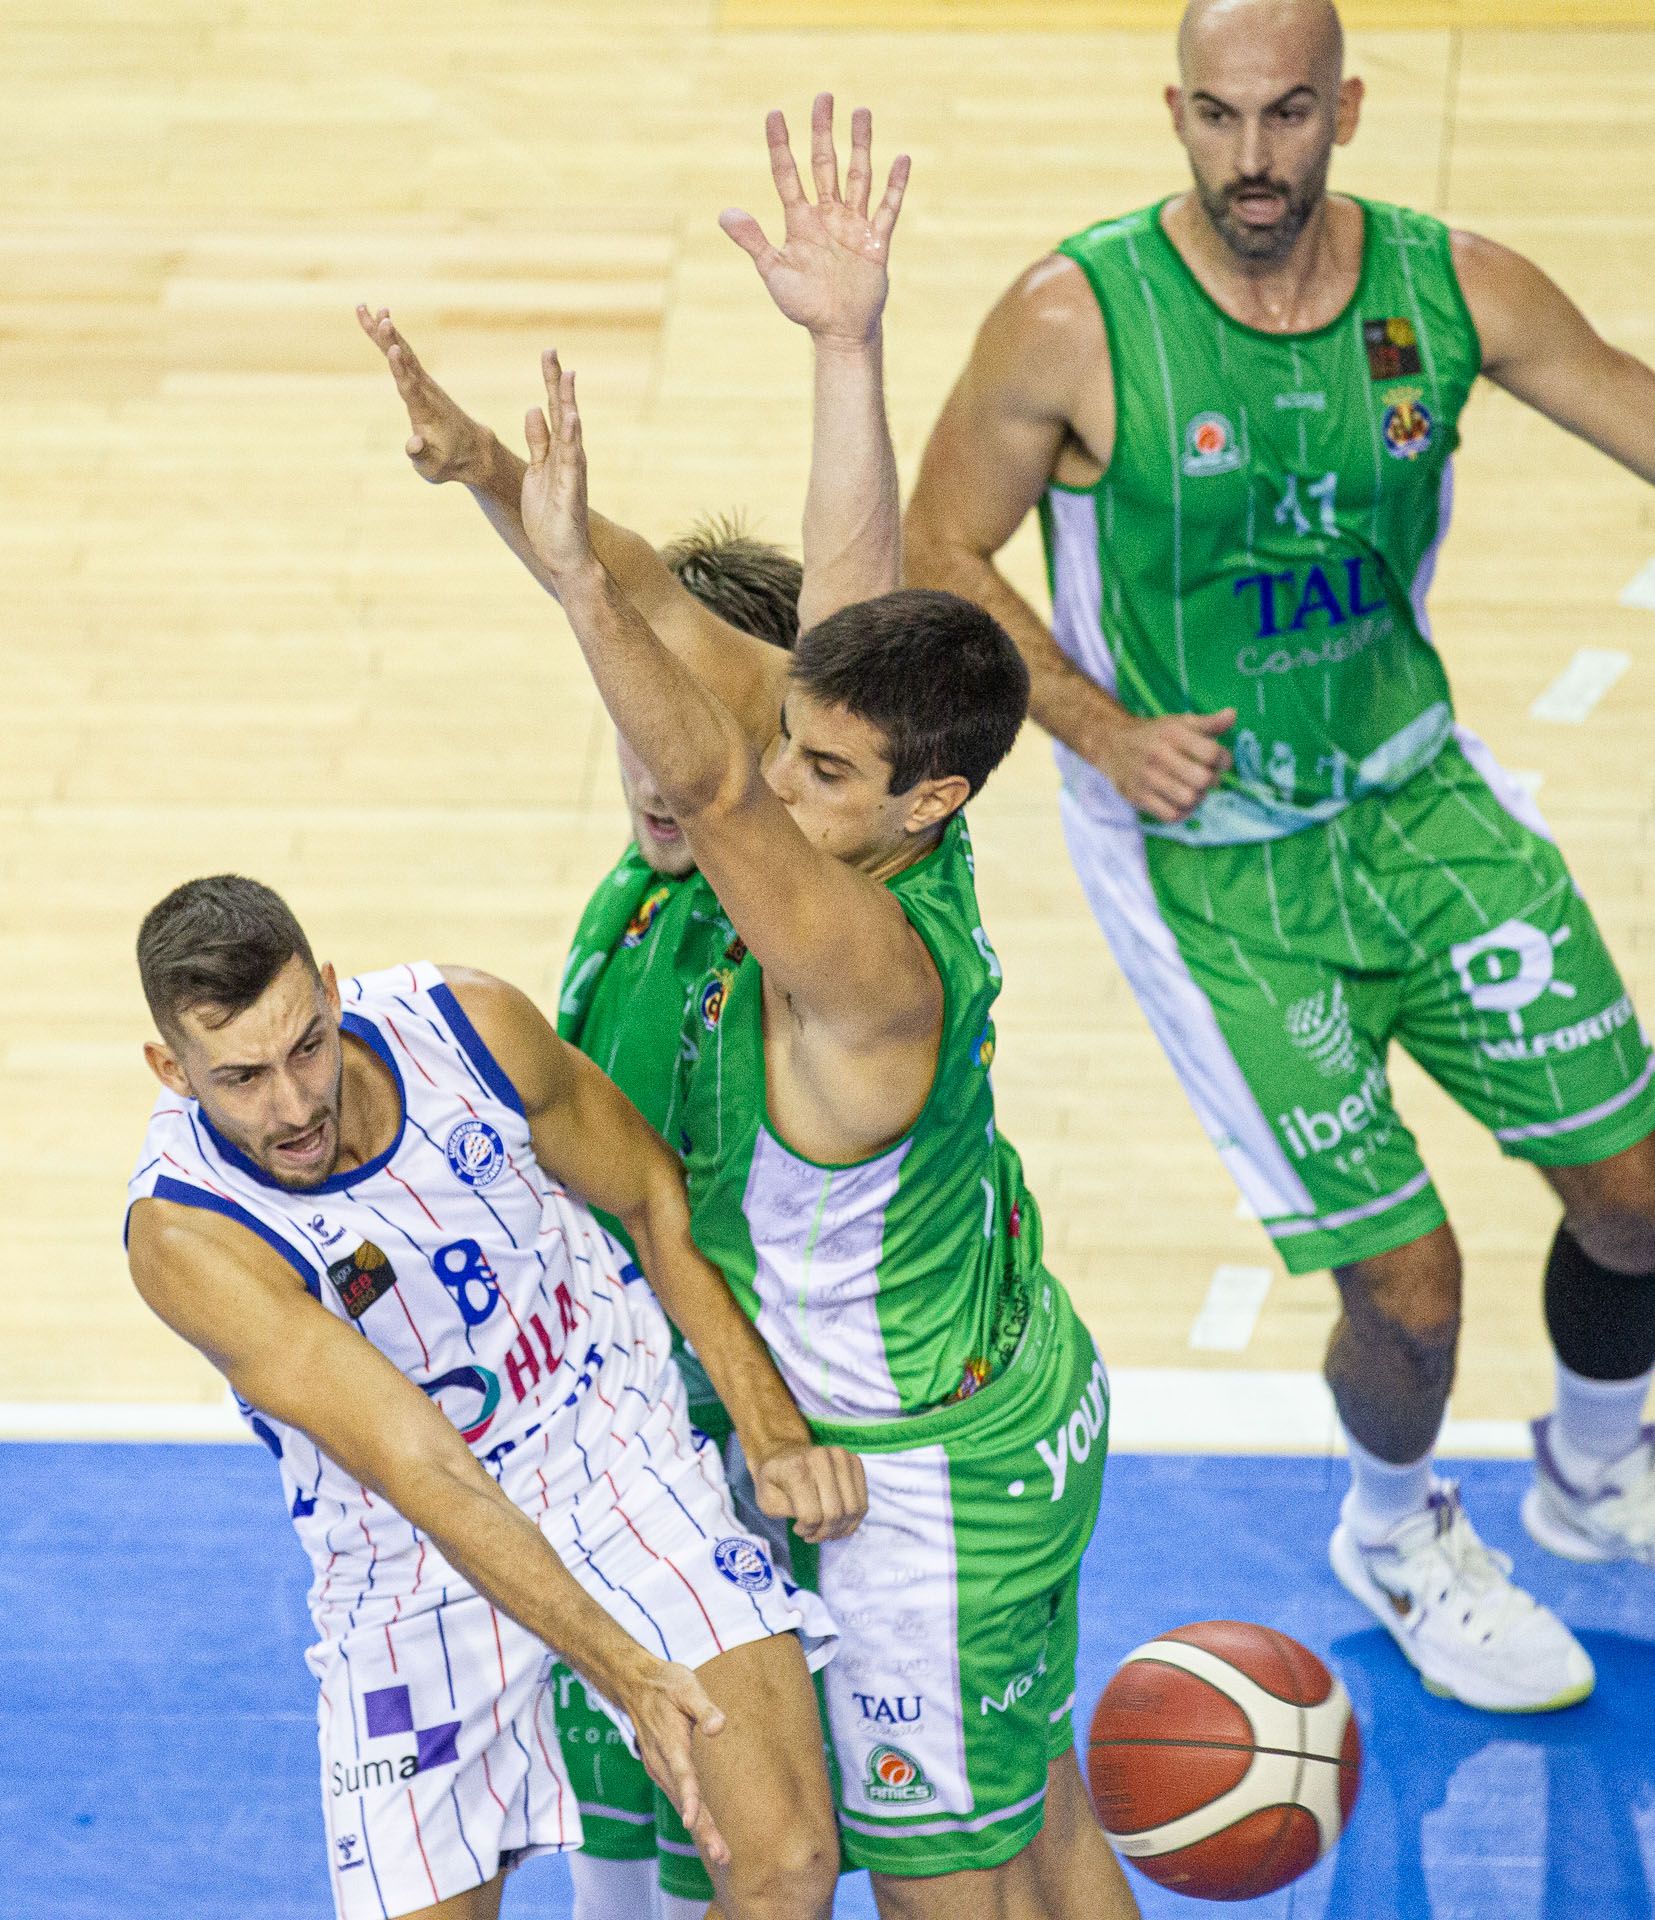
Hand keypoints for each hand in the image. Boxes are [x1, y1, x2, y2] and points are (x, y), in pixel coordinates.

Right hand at [356, 305, 490, 484]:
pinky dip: (390, 338)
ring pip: (403, 352)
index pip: (410, 386)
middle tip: (380, 317)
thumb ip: (421, 455)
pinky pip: (404, 355)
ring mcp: (424, 384)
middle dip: (391, 340)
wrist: (472, 451)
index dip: (401, 368)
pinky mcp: (421, 381)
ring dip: (385, 331)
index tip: (394, 349)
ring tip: (367, 308)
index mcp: (424, 410)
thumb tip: (412, 444)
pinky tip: (381, 321)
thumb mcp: (434, 468)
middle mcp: (425, 391)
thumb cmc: (449, 462)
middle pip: (405, 361)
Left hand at [522, 349, 596, 581]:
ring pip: (570, 431)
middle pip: (563, 412)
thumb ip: (537, 442)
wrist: (563, 555)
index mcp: (557, 452)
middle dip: (557, 383)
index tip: (548, 353)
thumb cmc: (549, 518)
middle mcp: (568, 457)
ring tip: (567, 376)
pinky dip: (572, 438)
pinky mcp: (571, 490)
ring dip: (568, 403)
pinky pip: (571, 460)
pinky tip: (571, 418)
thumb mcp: (536, 472)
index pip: (553, 410)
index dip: (551, 382)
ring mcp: (572, 473)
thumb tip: (533, 410)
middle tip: (552, 351)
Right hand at [612, 1654, 730, 1866]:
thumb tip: (719, 1727)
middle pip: (684, 1801)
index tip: (692, 1823)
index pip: (682, 1775)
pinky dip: (692, 1816)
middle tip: (723, 1856)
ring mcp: (659, 1768)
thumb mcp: (687, 1686)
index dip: (689, 1799)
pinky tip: (706, 1831)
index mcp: (670, 1743)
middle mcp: (662, 1762)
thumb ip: (704, 1707)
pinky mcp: (661, 1770)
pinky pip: (677, 1797)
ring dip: (700, 1829)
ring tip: (721, 1854)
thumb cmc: (666, 1683)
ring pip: (680, 1804)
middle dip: (703, 1830)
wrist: (634, 1683)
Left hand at [719, 93, 909, 347]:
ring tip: (861, 112)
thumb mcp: (774, 272)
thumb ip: (753, 241)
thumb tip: (725, 213)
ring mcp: (853, 225)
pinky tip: (901, 159)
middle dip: (823, 131)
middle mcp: (827, 215)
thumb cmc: (804, 304)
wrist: (839, 332)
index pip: (786, 174)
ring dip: (860, 145)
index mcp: (799, 221)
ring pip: (857, 176)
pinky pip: (888, 208)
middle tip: (823, 97)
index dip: (780, 145)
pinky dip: (895, 185)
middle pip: (824, 164)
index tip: (774, 114)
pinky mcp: (876, 241)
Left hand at [752, 1443, 867, 1543]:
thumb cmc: (774, 1479)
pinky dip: (853, 1520)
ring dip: (840, 1529)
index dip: (806, 1530)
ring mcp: (842, 1456)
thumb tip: (812, 1520)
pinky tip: (838, 1524)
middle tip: (813, 1535)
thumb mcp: (767, 1500)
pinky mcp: (855, 1461)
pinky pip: (863, 1502)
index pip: (811, 1514)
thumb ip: (786, 1512)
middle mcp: (822, 1458)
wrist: (785, 1451)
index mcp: (797, 1467)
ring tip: (826, 1531)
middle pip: (835, 1513)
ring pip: (853, 1509)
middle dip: (824, 1532)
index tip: (797, 1529)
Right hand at [1098, 708, 1235, 823]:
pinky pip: (1171, 815)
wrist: (1112, 744)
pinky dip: (1183, 812)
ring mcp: (1146, 778)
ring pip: (1188, 799)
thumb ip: (1208, 722)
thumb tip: (1233, 714)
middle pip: (1202, 779)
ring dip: (1199, 797)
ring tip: (1195, 790)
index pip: (1212, 752)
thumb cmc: (1155, 734)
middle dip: (1212, 781)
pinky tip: (1183, 802)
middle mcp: (1158, 755)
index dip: (1225, 760)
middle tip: (1208, 778)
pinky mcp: (1137, 796)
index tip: (1222, 762)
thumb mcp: (1180, 723)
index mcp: (1172, 734)